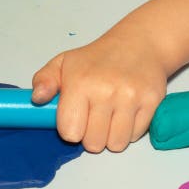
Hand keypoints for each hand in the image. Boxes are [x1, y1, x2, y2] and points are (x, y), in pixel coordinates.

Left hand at [31, 31, 166, 152]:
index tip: (76, 118)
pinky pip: (135, 135)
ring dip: (111, 137)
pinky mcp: (151, 102)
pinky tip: (126, 113)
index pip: (70, 133)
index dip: (71, 130)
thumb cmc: (97, 59)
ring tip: (110, 117)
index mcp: (80, 83)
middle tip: (95, 118)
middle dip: (92, 136)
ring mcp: (131, 97)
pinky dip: (129, 131)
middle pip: (94, 144)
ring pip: (116, 144)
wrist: (139, 44)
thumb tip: (37, 98)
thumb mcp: (63, 63)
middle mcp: (106, 91)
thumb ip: (44, 81)